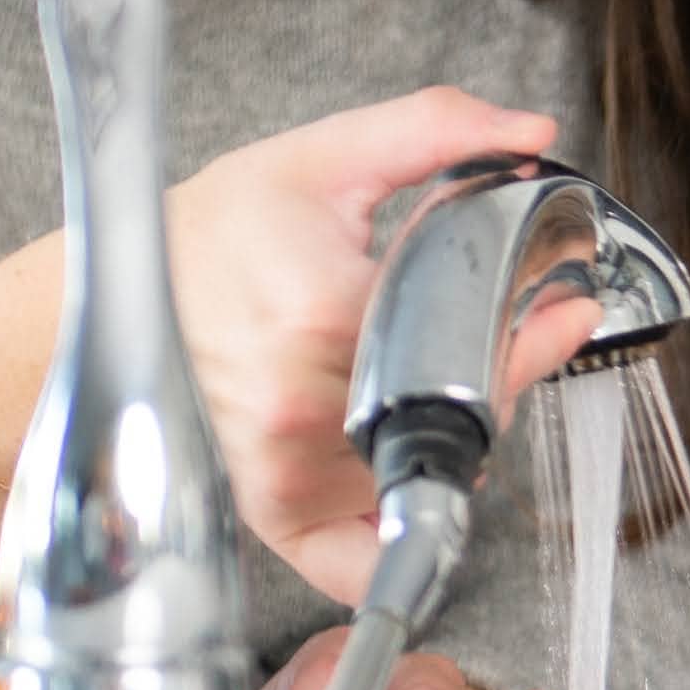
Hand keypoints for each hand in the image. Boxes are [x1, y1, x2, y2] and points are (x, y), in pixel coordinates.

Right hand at [166, 87, 591, 602]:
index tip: (569, 313)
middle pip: (463, 407)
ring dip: (447, 430)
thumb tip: (534, 128)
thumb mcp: (324, 158)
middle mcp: (309, 405)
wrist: (119, 293)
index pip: (476, 340)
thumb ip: (435, 129)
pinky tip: (405, 477)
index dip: (536, 330)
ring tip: (406, 373)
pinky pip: (365, 561)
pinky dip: (399, 530)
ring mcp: (291, 471)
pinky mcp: (276, 514)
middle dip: (487, 369)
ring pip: (429, 468)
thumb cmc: (215, 231)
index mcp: (328, 313)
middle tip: (467, 330)